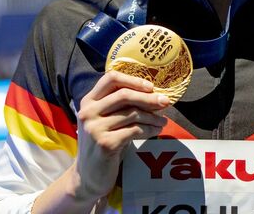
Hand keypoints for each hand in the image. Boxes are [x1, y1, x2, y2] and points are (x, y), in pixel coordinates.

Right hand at [73, 71, 169, 200]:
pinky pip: (135, 130)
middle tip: (165, 102)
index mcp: (88, 101)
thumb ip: (119, 106)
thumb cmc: (102, 143)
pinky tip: (156, 131)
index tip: (150, 87)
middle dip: (149, 98)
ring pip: (133, 114)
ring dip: (153, 117)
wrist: (88, 176)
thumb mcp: (104, 120)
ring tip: (163, 121)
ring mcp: (95, 128)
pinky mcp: (105, 143)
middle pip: (124, 95)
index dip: (133, 80)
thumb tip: (153, 94)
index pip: (110, 78)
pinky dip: (150, 130)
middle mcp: (88, 112)